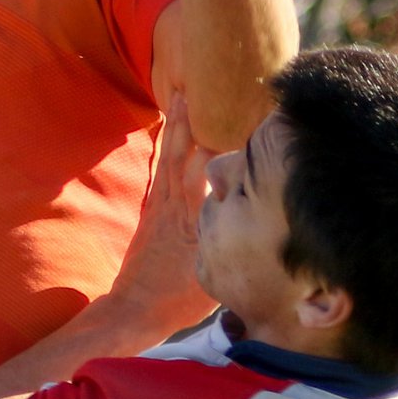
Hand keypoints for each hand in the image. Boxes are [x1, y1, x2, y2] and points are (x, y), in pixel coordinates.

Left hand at [109, 98, 214, 336]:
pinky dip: (167, 146)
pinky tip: (172, 129)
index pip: (209, 176)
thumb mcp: (215, 280)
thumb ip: (234, 249)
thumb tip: (262, 233)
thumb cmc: (178, 302)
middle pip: (186, 157)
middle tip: (200, 88)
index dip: (218, 147)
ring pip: (171, 158)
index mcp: (195, 223)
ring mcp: (162, 207)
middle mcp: (177, 209)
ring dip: (177, 126)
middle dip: (194, 123)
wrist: (135, 311)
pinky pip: (162, 170)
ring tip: (181, 94)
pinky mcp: (153, 211)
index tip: (234, 119)